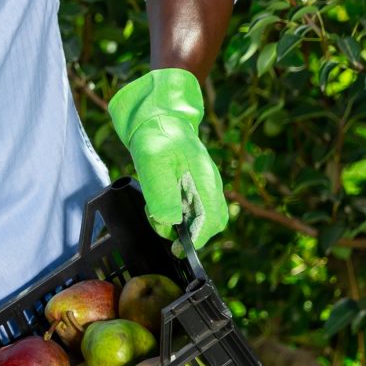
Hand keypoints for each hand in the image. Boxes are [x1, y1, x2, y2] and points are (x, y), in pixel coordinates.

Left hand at [107, 67, 228, 247]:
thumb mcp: (152, 163)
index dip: (197, 239)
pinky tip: (158, 203)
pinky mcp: (194, 187)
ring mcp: (203, 186)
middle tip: (160, 223)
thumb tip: (170, 223)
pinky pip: (191, 210)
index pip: (213, 220)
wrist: (158, 118)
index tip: (178, 246)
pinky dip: (175, 214)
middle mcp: (209, 185)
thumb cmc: (156, 136)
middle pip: (211, 224)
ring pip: (201, 219)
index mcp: (205, 178)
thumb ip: (161, 193)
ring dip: (179, 223)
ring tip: (155, 208)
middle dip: (188, 233)